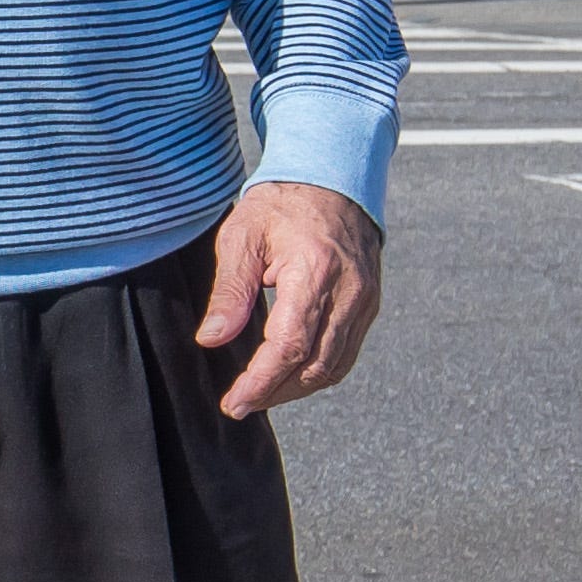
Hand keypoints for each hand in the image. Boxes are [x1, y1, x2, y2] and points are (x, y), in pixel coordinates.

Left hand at [196, 178, 383, 418]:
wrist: (331, 178)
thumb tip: (211, 339)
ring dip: (297, 387)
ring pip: (334, 366)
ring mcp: (364, 301)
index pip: (290, 346)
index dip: (261, 382)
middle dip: (276, 392)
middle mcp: (349, 293)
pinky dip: (317, 370)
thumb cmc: (280, 204)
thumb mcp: (242, 236)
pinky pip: (346, 352)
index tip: (234, 402)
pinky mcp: (369, 305)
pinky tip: (290, 373)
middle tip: (240, 402)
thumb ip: (230, 290)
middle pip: (315, 366)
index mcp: (315, 273)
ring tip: (260, 392)